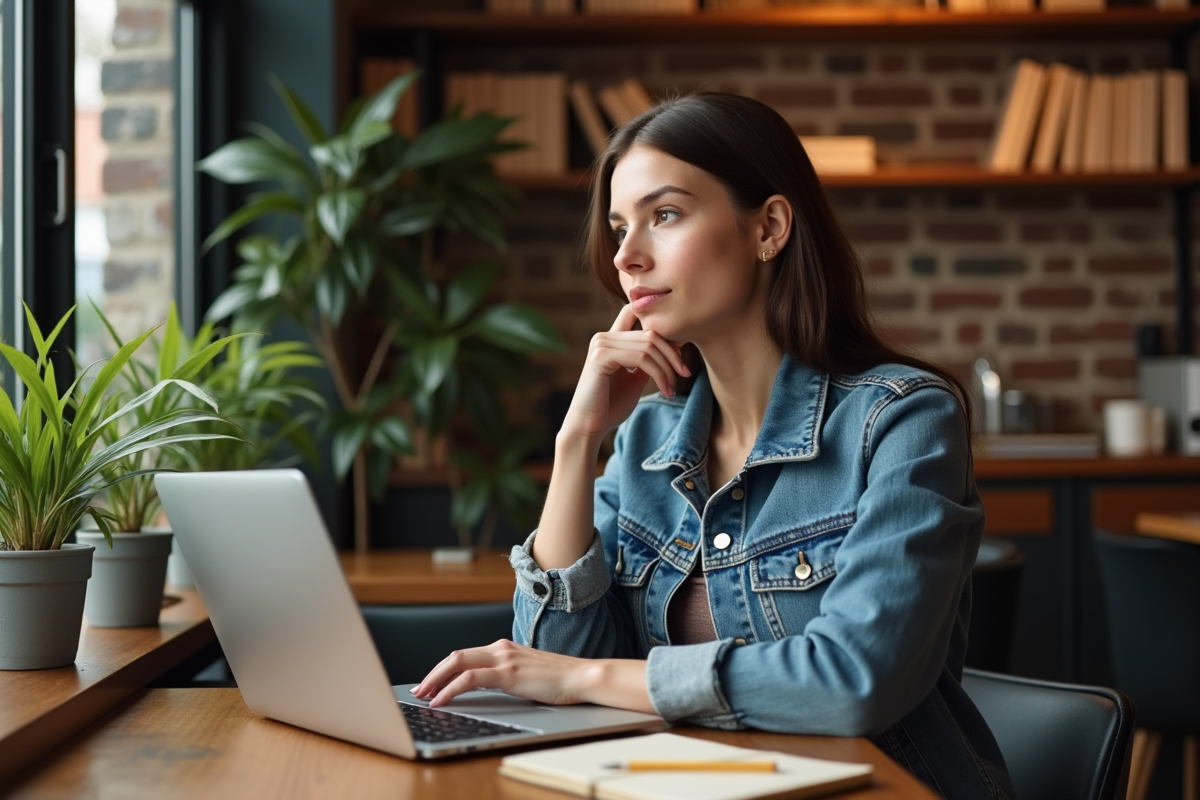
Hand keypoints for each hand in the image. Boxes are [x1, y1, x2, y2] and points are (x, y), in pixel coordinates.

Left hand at [411, 639, 593, 707]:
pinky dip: (451, 689)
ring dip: (436, 680)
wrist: (581, 677)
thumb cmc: (559, 679)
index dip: (444, 669)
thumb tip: (488, 687)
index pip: (465, 655)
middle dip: (433, 673)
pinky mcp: (508, 673)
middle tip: (419, 690)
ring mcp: (504, 658)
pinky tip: (442, 700)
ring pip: (458, 663)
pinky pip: (469, 679)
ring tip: (424, 695)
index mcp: (504, 647)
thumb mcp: (526, 674)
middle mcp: (501, 648)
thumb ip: (507, 674)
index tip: (431, 683)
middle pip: (455, 656)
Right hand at [560, 304, 690, 442]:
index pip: (637, 314)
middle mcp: (604, 337)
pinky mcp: (601, 357)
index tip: (678, 355)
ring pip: (648, 346)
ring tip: (672, 387)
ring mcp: (601, 345)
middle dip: (672, 354)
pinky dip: (659, 374)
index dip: (663, 328)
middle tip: (685, 374)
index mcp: (610, 339)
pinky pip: (641, 358)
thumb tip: (674, 347)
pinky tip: (665, 390)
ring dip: (667, 368)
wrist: (590, 427)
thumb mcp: (635, 379)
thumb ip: (648, 361)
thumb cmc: (611, 405)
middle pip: (650, 332)